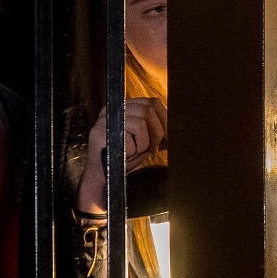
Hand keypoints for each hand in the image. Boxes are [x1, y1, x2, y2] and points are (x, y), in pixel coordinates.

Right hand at [74, 96, 169, 216]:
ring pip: (140, 124)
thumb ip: (158, 130)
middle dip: (157, 133)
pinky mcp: (98, 133)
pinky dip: (131, 153)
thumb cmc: (125, 157)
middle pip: (147, 110)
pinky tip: (124, 156)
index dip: (165, 120)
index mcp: (126, 106)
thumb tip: (178, 127)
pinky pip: (127, 140)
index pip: (152, 102)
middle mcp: (114, 108)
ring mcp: (104, 119)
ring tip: (135, 153)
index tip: (168, 138)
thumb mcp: (146, 140)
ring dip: (143, 145)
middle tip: (153, 150)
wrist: (104, 175)